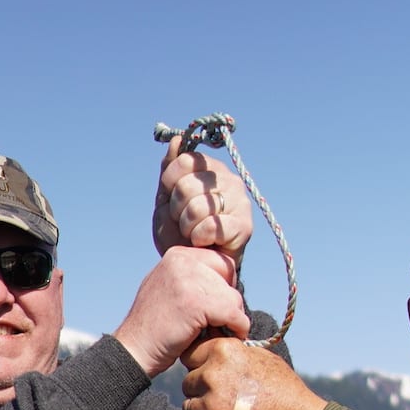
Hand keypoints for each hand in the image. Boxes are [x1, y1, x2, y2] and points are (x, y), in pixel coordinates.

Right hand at [114, 248, 250, 378]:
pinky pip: (233, 313)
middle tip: (221, 320)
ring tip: (219, 330)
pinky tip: (229, 335)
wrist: (134, 349)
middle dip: (230, 299)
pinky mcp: (196, 303)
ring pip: (233, 296)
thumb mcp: (169, 289)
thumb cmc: (153, 328)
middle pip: (229, 275)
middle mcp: (182, 261)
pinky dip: (237, 327)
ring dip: (233, 317)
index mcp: (177, 255)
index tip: (218, 304)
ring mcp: (189, 280)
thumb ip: (191, 279)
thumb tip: (223, 281)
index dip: (225, 284)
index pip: (220, 260)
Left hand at [154, 136, 251, 266]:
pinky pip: (210, 227)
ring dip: (187, 227)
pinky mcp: (243, 226)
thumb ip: (170, 171)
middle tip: (184, 222)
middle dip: (177, 209)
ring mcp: (239, 202)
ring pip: (197, 207)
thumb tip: (177, 140)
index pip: (185, 160)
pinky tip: (203, 243)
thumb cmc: (180, 236)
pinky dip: (198, 239)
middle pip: (188, 185)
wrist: (194, 269)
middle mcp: (229, 180)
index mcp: (211, 169)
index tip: (171, 198)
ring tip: (193, 234)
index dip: (170, 182)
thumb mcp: (166, 200)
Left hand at [181, 337, 325, 409]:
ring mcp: (208, 404)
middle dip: (201, 390)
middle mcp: (212, 375)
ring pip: (188, 405)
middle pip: (188, 382)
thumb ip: (234, 351)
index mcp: (224, 351)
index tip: (211, 376)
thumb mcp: (261, 357)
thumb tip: (216, 344)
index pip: (191, 354)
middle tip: (221, 399)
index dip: (200, 366)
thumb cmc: (283, 390)